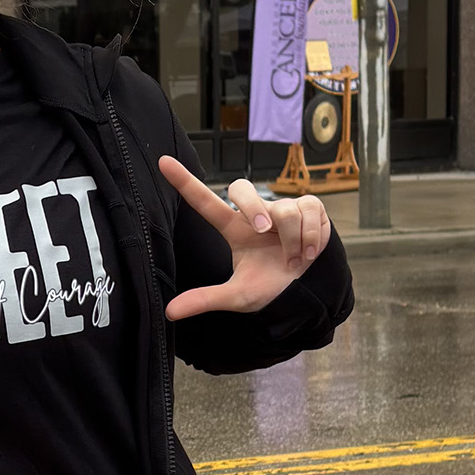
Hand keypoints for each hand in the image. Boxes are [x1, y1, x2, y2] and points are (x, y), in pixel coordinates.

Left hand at [156, 156, 332, 320]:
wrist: (309, 294)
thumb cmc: (271, 288)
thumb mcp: (238, 296)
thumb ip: (206, 299)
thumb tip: (170, 312)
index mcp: (233, 229)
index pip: (204, 201)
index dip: (184, 181)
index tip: (163, 162)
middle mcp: (256, 213)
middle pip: (242, 188)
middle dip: (254, 207)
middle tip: (264, 232)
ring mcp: (283, 207)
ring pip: (285, 212)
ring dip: (292, 242)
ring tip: (295, 259)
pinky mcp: (309, 206)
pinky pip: (309, 212)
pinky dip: (311, 238)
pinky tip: (310, 251)